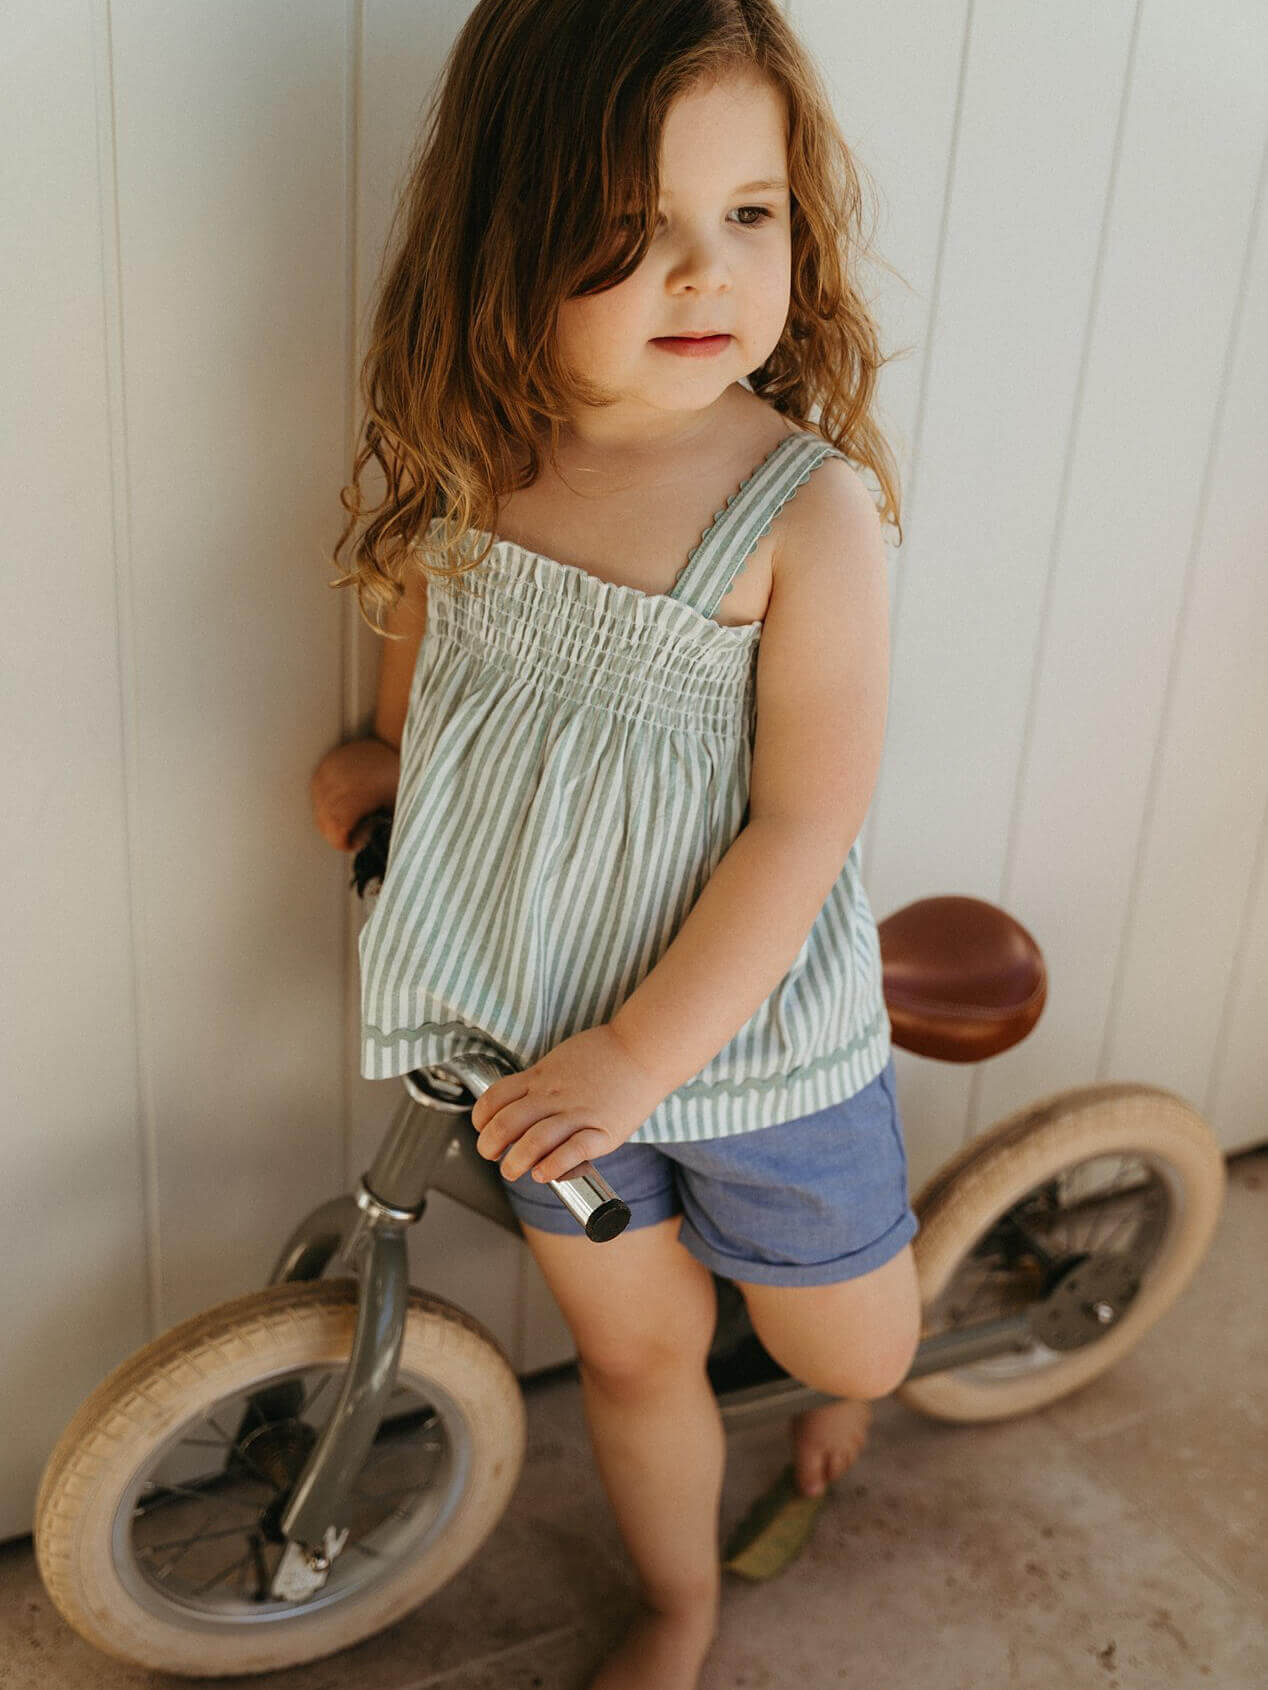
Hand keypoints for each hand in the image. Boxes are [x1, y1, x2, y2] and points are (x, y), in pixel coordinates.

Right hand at [309, 736, 399, 849]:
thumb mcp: (399, 805)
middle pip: (325, 819)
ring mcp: (330, 770)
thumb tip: (372, 848)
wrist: (394, 741)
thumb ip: (384, 828)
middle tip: (350, 838)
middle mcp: (338, 782)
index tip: (354, 845)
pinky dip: (324, 801)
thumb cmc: (400, 776)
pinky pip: (317, 789)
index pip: (337, 829)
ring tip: (346, 823)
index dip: (343, 842)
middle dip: (336, 833)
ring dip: (329, 818)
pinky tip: (338, 806)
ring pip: (319, 805)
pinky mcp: (327, 763)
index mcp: (357, 794)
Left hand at [470, 1025, 669, 1184]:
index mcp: (541, 1077)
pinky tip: (544, 1174)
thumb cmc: (606, 1053)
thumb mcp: (561, 1059)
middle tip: (492, 1156)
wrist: (645, 1049)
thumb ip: (541, 1080)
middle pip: (507, 1123)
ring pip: (534, 1140)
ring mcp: (579, 1113)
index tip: (483, 1130)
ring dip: (516, 1162)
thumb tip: (521, 1101)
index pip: (495, 1098)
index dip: (481, 1119)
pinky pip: (573, 1151)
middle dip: (490, 1145)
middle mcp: (554, 1095)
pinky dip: (553, 1166)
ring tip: (513, 1171)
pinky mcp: (604, 1130)